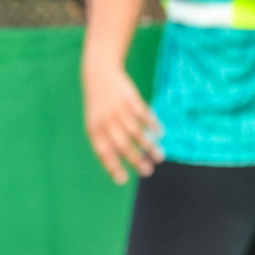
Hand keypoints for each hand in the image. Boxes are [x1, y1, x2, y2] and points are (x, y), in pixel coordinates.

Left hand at [83, 63, 163, 183]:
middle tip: (147, 172)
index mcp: (95, 129)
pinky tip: (160, 133)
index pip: (103, 152)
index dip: (112, 167)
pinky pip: (144, 116)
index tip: (123, 180)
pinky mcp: (131, 99)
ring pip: (137, 133)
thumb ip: (106, 143)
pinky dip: (153, 125)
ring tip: (159, 157)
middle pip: (123, 145)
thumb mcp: (96, 123)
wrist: (100, 74)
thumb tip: (117, 168)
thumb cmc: (99, 106)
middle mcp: (107, 121)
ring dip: (149, 146)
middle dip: (136, 160)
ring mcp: (119, 110)